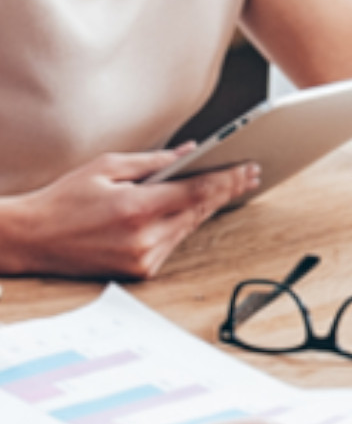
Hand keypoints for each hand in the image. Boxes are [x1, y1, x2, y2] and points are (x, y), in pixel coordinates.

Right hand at [0, 150, 258, 279]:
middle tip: (251, 172)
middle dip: (227, 190)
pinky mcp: (139, 271)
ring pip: (190, 227)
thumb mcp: (107, 167)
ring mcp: (142, 259)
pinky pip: (174, 242)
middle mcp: (144, 238)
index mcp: (137, 208)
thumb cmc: (63, 199)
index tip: (248, 167)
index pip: (197, 192)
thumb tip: (190, 151)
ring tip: (234, 186)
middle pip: (200, 210)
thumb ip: (153, 161)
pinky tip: (200, 208)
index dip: (228, 179)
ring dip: (211, 206)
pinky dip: (187, 223)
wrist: (30, 240)